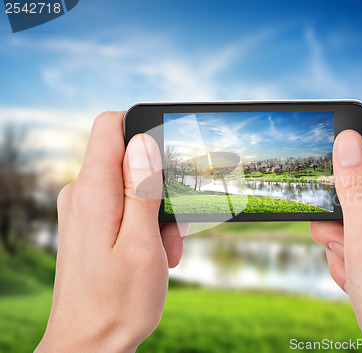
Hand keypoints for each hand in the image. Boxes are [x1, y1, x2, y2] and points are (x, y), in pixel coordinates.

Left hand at [35, 112, 187, 352]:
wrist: (88, 344)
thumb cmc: (118, 301)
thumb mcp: (142, 244)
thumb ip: (141, 189)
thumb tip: (142, 142)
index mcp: (93, 192)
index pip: (111, 125)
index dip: (144, 129)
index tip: (168, 159)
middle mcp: (81, 194)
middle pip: (129, 159)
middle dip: (160, 186)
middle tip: (171, 229)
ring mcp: (83, 209)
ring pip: (131, 186)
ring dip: (156, 212)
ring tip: (163, 250)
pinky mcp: (89, 223)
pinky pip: (122, 206)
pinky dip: (143, 223)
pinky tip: (153, 253)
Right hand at [310, 118, 361, 351]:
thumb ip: (355, 186)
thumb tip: (347, 139)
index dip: (343, 141)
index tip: (323, 171)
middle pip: (354, 179)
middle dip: (334, 210)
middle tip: (342, 241)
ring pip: (352, 212)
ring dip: (340, 238)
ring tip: (355, 266)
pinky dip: (352, 254)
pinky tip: (361, 277)